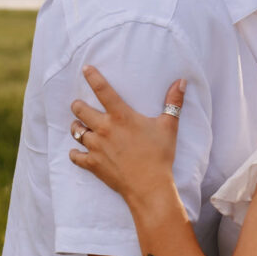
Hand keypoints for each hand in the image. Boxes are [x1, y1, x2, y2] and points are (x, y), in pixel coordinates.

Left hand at [69, 68, 185, 205]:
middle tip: (82, 107)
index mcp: (121, 116)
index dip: (92, 77)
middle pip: (79, 109)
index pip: (102, 90)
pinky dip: (75, 153)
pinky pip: (75, 155)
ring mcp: (95, 146)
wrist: (149, 186)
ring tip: (80, 127)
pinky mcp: (92, 163)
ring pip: (75, 130)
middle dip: (78, 106)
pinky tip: (78, 151)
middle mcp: (104, 128)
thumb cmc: (160, 155)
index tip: (86, 69)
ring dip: (77, 127)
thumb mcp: (169, 127)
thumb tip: (181, 81)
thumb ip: (173, 102)